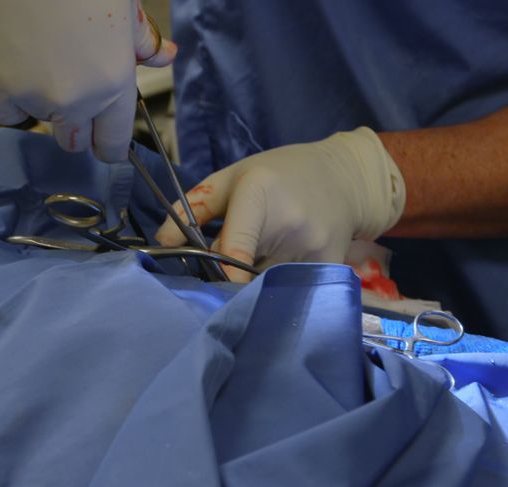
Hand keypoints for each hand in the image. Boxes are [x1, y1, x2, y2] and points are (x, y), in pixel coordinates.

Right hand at [0, 0, 175, 161]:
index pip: (111, 143)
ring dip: (40, 101)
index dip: (106, 143)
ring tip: (40, 54)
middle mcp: (74, 99)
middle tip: (69, 86)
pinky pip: (3, 112)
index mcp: (112, 83)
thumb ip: (142, 42)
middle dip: (74, 123)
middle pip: (73, 141)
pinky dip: (7, 96)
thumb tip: (163, 57)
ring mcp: (31, 96)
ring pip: (38, 120)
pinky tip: (13, 62)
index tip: (101, 139)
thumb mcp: (124, 7)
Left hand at [155, 127, 405, 281]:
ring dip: (255, 283)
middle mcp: (290, 223)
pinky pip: (294, 289)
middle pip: (247, 273)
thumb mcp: (232, 177)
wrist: (345, 177)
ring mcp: (313, 247)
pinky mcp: (330, 265)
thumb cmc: (278, 174)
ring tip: (259, 262)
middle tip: (223, 272)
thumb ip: (193, 208)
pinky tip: (284, 266)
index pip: (236, 250)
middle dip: (230, 278)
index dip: (220, 277)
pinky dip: (282, 287)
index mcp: (259, 194)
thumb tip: (162, 244)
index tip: (208, 291)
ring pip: (269, 284)